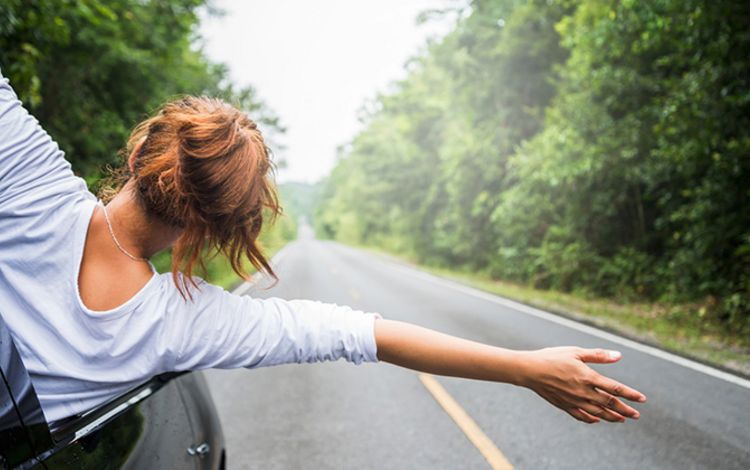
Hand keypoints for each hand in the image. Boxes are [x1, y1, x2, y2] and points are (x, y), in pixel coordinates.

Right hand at [516, 347, 646, 423]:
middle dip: (624, 410)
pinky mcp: (564, 405)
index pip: (614, 388)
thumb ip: (598, 355)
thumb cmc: (552, 357)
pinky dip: (592, 419)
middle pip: (609, 404)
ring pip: (598, 413)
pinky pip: (581, 416)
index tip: (642, 399)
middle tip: (636, 415)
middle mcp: (583, 392)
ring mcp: (574, 401)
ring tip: (621, 419)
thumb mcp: (576, 352)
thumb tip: (618, 356)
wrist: (529, 370)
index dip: (630, 394)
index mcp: (588, 377)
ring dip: (611, 417)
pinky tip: (597, 420)